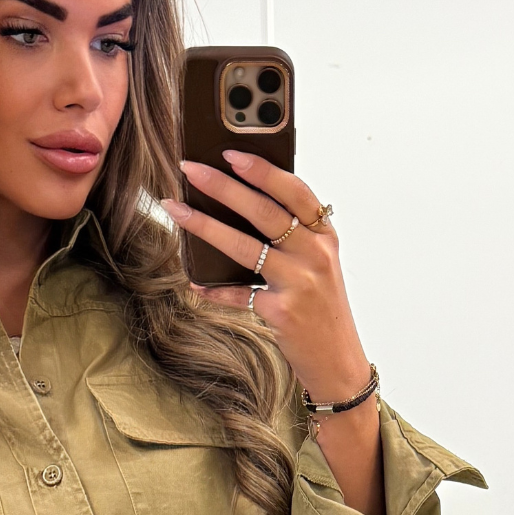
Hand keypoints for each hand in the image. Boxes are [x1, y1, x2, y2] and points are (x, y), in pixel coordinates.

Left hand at [161, 152, 371, 404]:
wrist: (338, 361)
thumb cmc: (321, 309)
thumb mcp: (318, 265)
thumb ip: (292, 236)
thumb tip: (241, 204)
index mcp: (325, 236)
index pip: (295, 191)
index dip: (262, 170)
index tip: (230, 153)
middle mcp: (316, 255)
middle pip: (265, 212)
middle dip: (223, 186)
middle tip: (191, 169)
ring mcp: (299, 283)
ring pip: (245, 246)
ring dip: (204, 226)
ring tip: (176, 209)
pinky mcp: (281, 311)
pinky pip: (237, 294)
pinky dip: (213, 289)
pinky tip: (194, 282)